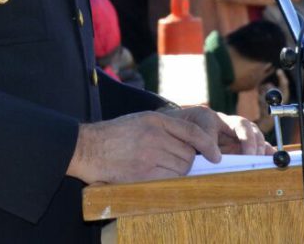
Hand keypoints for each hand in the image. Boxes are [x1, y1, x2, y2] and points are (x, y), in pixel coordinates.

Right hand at [66, 108, 268, 184]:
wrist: (87, 148)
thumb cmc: (113, 135)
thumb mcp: (140, 120)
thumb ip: (164, 128)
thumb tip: (191, 143)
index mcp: (155, 120)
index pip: (192, 131)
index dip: (207, 145)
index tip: (216, 156)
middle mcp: (155, 136)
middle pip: (188, 153)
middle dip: (188, 160)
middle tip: (174, 163)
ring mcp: (149, 155)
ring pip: (182, 168)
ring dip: (179, 172)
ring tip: (161, 169)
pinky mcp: (143, 174)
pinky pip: (170, 180)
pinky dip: (170, 182)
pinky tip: (157, 178)